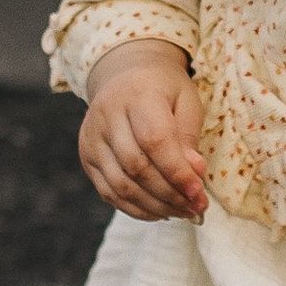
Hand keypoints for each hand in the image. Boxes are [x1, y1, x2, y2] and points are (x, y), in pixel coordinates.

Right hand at [80, 40, 206, 221]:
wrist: (125, 74)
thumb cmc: (163, 89)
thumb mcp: (186, 101)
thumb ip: (188, 137)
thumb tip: (194, 174)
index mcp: (137, 94)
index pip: (155, 140)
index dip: (177, 172)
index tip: (199, 193)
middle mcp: (107, 114)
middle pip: (136, 167)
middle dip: (169, 194)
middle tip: (196, 208)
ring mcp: (91, 136)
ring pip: (121, 185)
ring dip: (154, 206)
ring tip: (181, 212)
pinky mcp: (86, 155)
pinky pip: (109, 192)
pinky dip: (135, 208)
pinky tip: (159, 211)